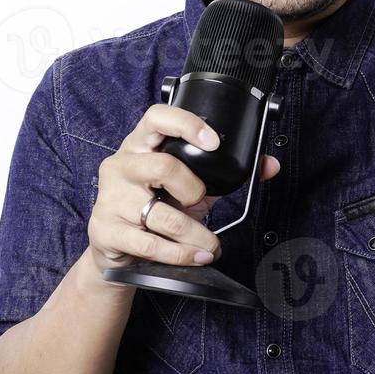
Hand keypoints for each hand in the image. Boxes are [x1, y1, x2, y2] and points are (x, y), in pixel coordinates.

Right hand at [87, 102, 280, 272]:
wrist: (118, 250)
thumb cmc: (154, 209)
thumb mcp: (188, 188)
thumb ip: (223, 176)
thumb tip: (269, 165)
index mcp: (140, 146)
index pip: (157, 118)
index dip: (186, 124)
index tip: (213, 142)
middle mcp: (121, 166)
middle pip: (163, 166)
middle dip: (193, 190)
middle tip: (200, 202)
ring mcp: (110, 198)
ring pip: (161, 214)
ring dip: (195, 235)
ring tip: (209, 245)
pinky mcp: (105, 230)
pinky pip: (150, 244)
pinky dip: (180, 254)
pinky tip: (195, 256)